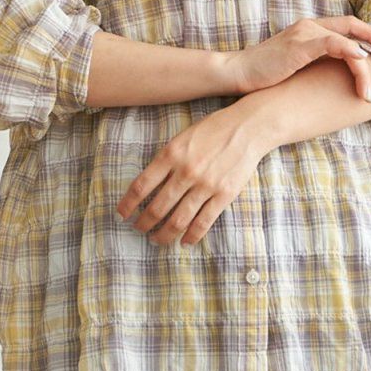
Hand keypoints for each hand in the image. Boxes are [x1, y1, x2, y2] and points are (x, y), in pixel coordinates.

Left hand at [116, 105, 269, 247]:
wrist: (248, 128)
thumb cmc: (213, 130)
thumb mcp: (182, 137)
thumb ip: (166, 159)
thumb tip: (149, 185)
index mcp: (171, 154)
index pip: (141, 185)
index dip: (128, 204)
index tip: (122, 215)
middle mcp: (186, 171)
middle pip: (157, 207)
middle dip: (144, 223)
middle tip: (139, 229)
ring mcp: (205, 185)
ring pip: (178, 220)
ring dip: (164, 234)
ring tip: (157, 240)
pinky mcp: (224, 195)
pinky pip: (203, 222)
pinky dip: (191, 236)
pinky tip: (184, 242)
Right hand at [227, 16, 370, 99]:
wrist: (238, 73)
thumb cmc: (264, 75)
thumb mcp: (295, 67)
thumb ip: (314, 64)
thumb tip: (334, 78)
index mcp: (310, 30)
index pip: (346, 26)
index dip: (368, 34)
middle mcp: (310, 27)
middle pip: (352, 26)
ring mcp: (305, 34)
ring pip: (346, 40)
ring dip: (363, 64)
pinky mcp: (300, 46)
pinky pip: (332, 43)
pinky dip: (350, 50)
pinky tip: (361, 61)